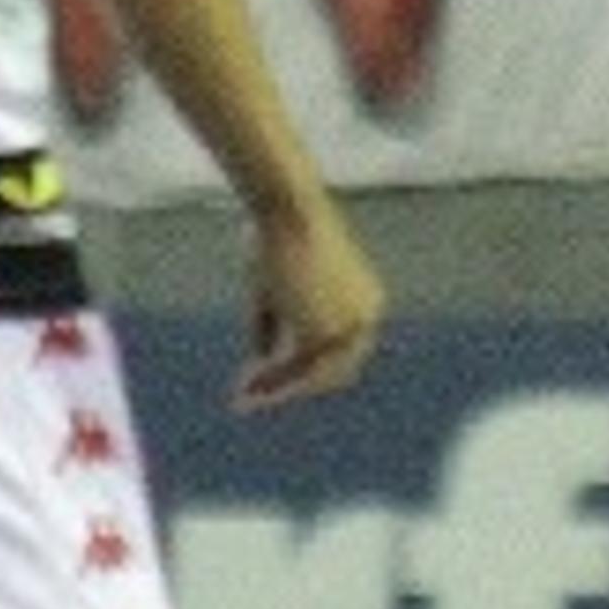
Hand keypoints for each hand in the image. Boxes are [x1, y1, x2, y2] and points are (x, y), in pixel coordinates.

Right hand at [235, 199, 387, 406]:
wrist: (288, 209)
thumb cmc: (277, 235)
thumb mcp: (273, 286)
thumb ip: (274, 325)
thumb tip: (262, 359)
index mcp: (364, 302)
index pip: (340, 350)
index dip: (305, 368)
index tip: (269, 376)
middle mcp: (366, 318)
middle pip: (333, 371)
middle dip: (291, 386)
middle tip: (252, 396)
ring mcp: (350, 328)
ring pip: (315, 376)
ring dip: (279, 390)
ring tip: (243, 398)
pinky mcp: (327, 333)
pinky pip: (299, 371)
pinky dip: (275, 384)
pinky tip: (248, 389)